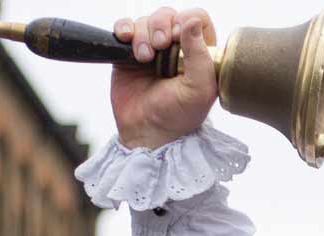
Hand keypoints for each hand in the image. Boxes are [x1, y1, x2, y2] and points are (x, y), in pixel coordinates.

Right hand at [112, 7, 218, 149]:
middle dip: (161, 25)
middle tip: (159, 46)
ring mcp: (152, 49)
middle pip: (168, 15)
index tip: (178, 37)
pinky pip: (124, 27)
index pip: (197, 19)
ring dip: (142, 34)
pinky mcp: (128, 54)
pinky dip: (123, 28)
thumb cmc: (179, 116)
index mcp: (200, 53)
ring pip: (146, 20)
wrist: (148, 132)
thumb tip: (192, 20)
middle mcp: (176, 48)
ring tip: (143, 57)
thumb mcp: (200, 89)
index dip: (186, 21)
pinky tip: (125, 41)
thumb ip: (200, 55)